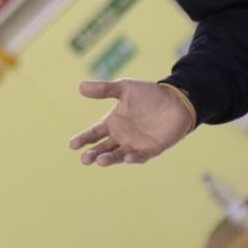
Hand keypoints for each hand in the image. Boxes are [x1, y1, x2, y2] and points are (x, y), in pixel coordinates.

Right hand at [67, 79, 194, 167]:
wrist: (176, 100)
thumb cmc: (149, 93)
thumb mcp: (125, 88)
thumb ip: (104, 89)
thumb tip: (80, 87)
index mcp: (113, 123)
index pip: (94, 133)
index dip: (83, 139)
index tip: (72, 145)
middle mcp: (121, 136)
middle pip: (103, 148)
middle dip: (93, 154)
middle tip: (84, 159)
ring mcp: (136, 144)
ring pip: (119, 155)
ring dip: (109, 159)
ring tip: (100, 161)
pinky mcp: (152, 149)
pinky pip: (141, 156)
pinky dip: (134, 158)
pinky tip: (127, 158)